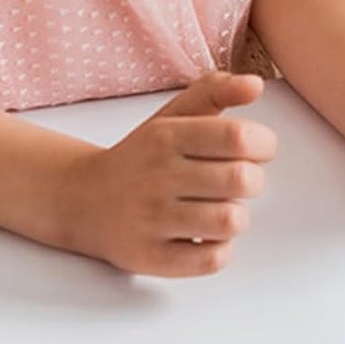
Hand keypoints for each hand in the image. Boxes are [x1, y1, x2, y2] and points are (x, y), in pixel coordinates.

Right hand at [56, 72, 277, 276]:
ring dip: (235, 217)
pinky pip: (212, 259)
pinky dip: (219, 250)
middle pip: (243, 180)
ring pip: (231, 222)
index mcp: (167, 136)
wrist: (80, 199)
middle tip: (235, 183)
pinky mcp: (147, 257)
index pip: (239, 136)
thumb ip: (216, 91)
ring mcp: (149, 219)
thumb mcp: (173, 115)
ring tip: (217, 210)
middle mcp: (157, 175)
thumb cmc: (143, 157)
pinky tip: (204, 237)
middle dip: (252, 182)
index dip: (263, 145)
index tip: (255, 151)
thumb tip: (255, 84)